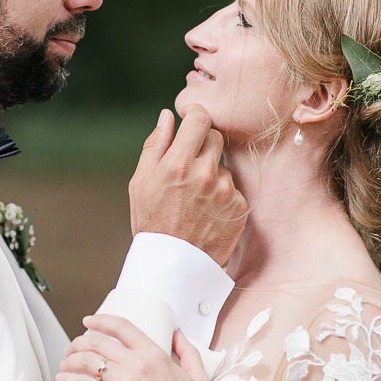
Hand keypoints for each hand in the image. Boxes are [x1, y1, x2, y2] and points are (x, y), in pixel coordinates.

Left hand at [57, 313, 229, 380]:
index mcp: (155, 355)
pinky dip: (69, 380)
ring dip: (70, 361)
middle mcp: (138, 364)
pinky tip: (63, 380)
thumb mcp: (198, 377)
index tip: (88, 321)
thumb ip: (188, 351)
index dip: (100, 320)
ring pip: (88, 361)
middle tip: (72, 349)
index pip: (122, 327)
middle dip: (79, 343)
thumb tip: (177, 333)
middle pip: (98, 342)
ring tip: (65, 365)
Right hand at [128, 106, 247, 264]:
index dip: (196, 117)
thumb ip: (155, 145)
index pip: (200, 119)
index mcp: (178, 163)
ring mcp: (226, 191)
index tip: (193, 121)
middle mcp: (205, 174)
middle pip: (216, 138)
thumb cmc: (151, 221)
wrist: (172, 264)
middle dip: (204, 144)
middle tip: (190, 165)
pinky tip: (208, 211)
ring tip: (196, 198)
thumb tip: (167, 116)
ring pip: (224, 165)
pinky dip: (223, 196)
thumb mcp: (140, 182)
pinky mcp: (239, 207)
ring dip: (213, 173)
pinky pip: (233, 189)